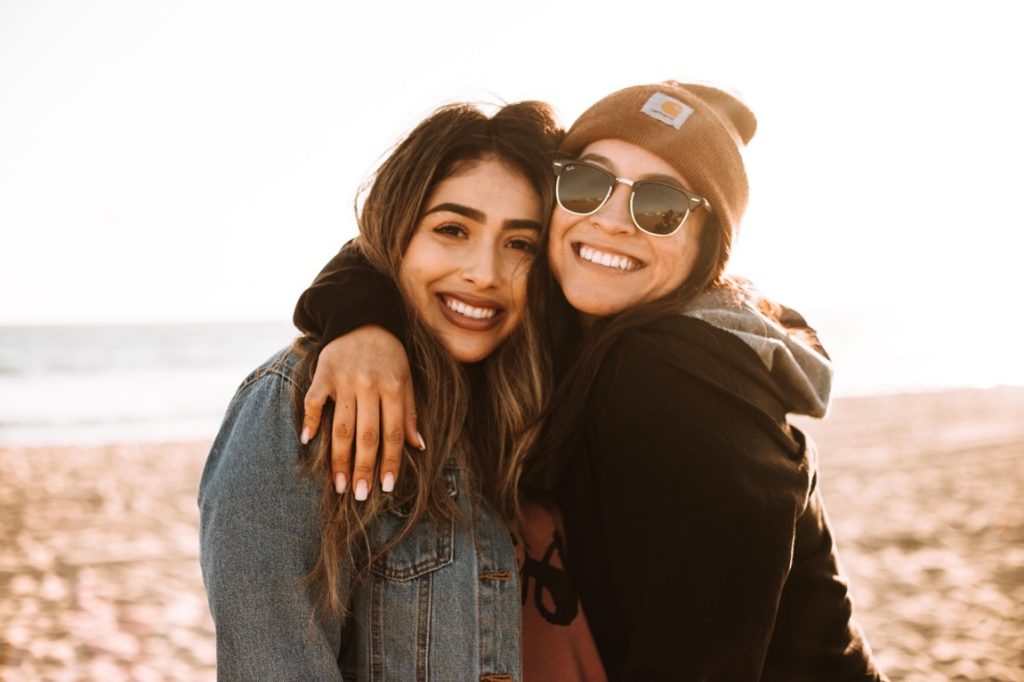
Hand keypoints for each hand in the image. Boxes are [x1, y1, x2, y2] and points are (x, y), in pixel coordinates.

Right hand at [300, 326, 422, 499]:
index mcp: (392, 388)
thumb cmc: (388, 354)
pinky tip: (308, 443)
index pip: (392, 433)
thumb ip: (409, 412)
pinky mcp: (322, 374)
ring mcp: (343, 380)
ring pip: (340, 426)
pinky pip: (313, 401)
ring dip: (338, 458)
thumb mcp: (405, 378)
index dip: (390, 462)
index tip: (386, 487)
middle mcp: (368, 385)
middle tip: (360, 495)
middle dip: (363, 468)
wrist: (362, 318)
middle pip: (366, 435)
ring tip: (338, 485)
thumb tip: (418, 446)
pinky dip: (309, 421)